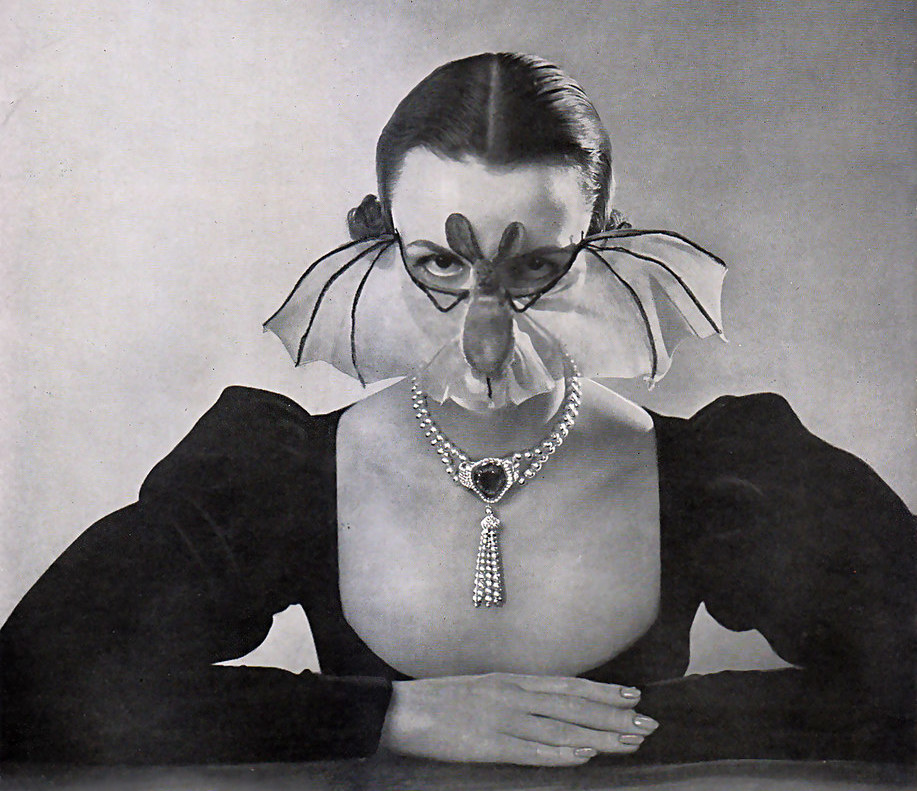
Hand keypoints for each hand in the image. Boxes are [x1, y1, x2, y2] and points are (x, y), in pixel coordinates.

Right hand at [378, 673, 657, 765]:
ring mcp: (501, 720)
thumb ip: (516, 696)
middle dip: (613, 717)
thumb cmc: (441, 700)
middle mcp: (513, 696)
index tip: (633, 696)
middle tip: (647, 724)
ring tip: (629, 742)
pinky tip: (583, 756)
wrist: (401, 710)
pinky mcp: (487, 745)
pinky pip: (529, 751)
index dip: (603, 691)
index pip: (568, 686)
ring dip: (598, 736)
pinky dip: (559, 753)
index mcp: (512, 681)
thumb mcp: (484, 688)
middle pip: (572, 707)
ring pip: (560, 729)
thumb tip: (550, 707)